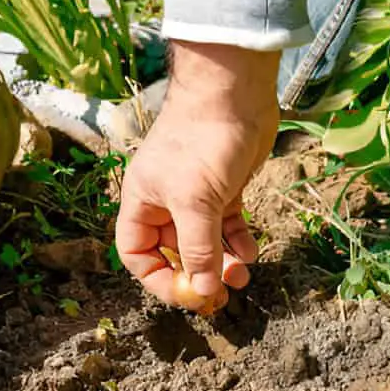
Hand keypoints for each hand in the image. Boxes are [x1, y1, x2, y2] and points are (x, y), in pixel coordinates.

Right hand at [116, 40, 280, 311]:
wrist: (235, 92)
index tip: (187, 295)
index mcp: (143, 202)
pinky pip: (228, 226)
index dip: (157, 279)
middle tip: (222, 298)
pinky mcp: (225, 188)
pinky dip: (239, 242)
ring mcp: (197, 196)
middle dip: (197, 276)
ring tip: (243, 276)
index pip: (137, 254)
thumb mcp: (195, 202)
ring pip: (205, 242)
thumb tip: (202, 292)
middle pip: (174, 253)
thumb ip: (198, 249)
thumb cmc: (202, 141)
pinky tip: (252, 251)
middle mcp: (166, 202)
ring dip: (222, 263)